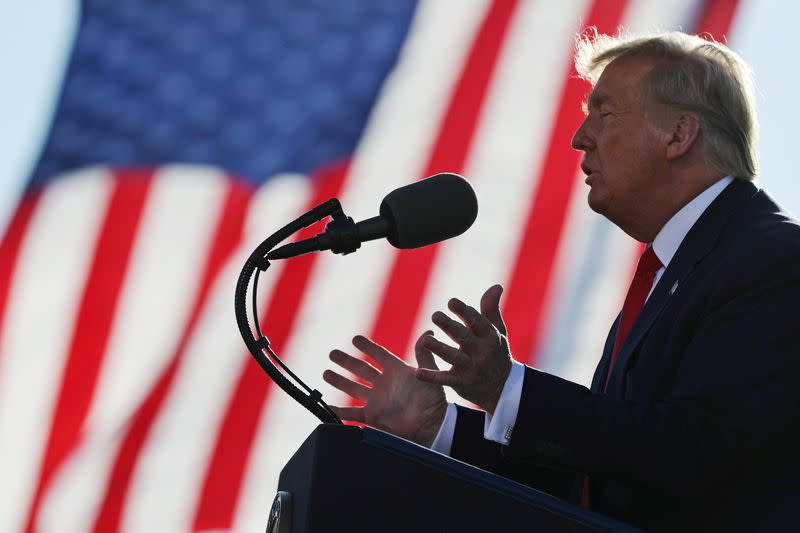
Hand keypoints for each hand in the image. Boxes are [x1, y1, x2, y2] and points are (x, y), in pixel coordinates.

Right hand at [323, 333, 446, 446]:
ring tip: (326, 373)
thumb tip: (428, 333)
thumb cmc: (434, 401)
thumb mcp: (430, 374)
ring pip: (353, 388)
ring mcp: (377, 400)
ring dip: (339, 381)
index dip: (367, 346)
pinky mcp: (373, 416)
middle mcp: (384, 384)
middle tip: (332, 353)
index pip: (379, 354)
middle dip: (346, 361)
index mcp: (397, 371)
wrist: (432, 427)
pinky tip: (327, 405)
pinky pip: (352, 413)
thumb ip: (425, 355)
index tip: (355, 339)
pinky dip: (339, 410)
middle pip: (361, 369)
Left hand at [416, 284, 511, 412]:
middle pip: (464, 337)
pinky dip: (431, 377)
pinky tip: (418, 372)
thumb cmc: (495, 351)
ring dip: (439, 348)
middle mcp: (482, 352)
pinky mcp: (461, 383)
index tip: (451, 302)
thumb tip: (496, 286)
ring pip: (453, 357)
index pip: (477, 322)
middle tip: (435, 315)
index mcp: (490, 336)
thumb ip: (491, 309)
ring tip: (425, 340)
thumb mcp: (496, 331)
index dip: (464, 311)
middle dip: (450, 326)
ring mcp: (472, 368)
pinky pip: (444, 379)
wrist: (501, 387)